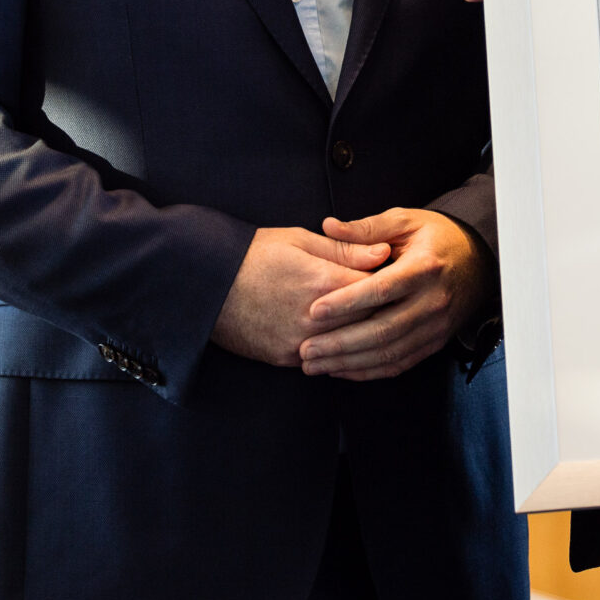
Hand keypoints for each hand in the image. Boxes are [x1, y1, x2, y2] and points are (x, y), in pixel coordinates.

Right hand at [211, 227, 390, 366]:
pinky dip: (336, 350)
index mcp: (322, 282)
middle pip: (368, 321)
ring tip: (370, 320)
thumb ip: (345, 250)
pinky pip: (323, 360)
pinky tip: (341, 338)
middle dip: (381, 311)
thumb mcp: (299, 240)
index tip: (395, 277)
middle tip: (391, 301)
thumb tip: (383, 253)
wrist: (203, 284)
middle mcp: (314, 318)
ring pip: (348, 345)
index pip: (377, 289)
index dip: (389, 283)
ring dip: (361, 334)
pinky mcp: (284, 357)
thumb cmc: (252, 254)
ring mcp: (299, 342)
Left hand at [299, 208, 487, 379]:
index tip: (314, 311)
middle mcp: (433, 301)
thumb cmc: (437, 237)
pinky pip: (400, 363)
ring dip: (349, 363)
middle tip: (306, 349)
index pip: (381, 290)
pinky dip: (369, 371)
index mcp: (424, 268)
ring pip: (389, 353)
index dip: (346, 303)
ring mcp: (436, 326)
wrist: (479, 260)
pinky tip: (342, 370)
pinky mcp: (435, 342)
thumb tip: (328, 226)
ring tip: (315, 365)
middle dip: (340, 344)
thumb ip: (366, 228)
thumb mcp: (405, 222)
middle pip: (383, 330)